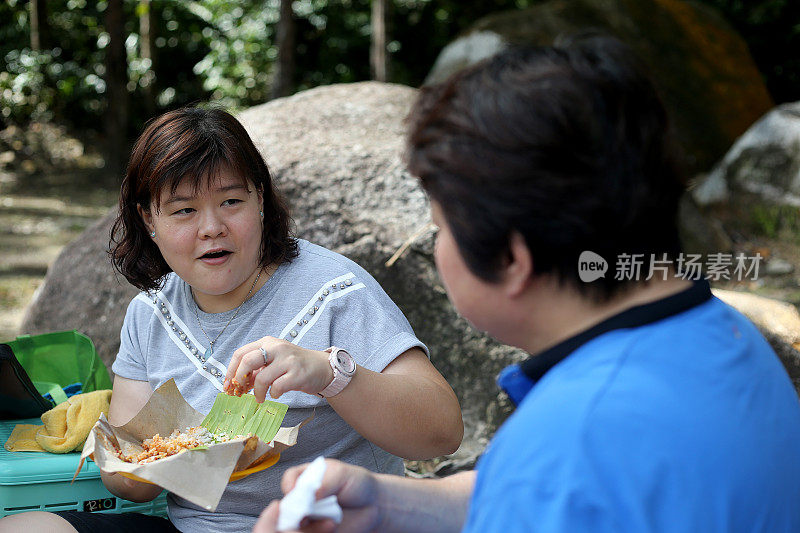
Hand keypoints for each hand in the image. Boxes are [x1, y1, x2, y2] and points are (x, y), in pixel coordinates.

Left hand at [224, 336, 333, 400]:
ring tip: (260, 398)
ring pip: (262, 378)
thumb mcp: (273, 362)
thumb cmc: (294, 366)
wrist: (322, 367)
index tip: (228, 386)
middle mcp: (277, 348)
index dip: (230, 371)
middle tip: (240, 392)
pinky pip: (277, 387)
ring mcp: (288, 360)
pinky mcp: (298, 373)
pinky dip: (273, 394)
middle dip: (239, 380)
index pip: (240, 353)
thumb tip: (236, 384)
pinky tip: (276, 394)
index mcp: (267, 343)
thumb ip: (256, 370)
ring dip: (257, 393)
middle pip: (247, 361)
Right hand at [253, 460, 380, 532]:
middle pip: (285, 506)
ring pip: (293, 525)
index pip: (289, 480)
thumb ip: (325, 482)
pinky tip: (333, 527)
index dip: (290, 486)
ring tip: (331, 522)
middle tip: (306, 515)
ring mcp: (308, 517)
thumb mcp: (342, 474)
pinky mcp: (315, 531)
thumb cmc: (356, 483)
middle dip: (292, 512)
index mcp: (305, 478)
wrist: (374, 505)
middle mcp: (302, 498)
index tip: (295, 491)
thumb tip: (311, 493)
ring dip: (308, 526)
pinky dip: (317, 532)